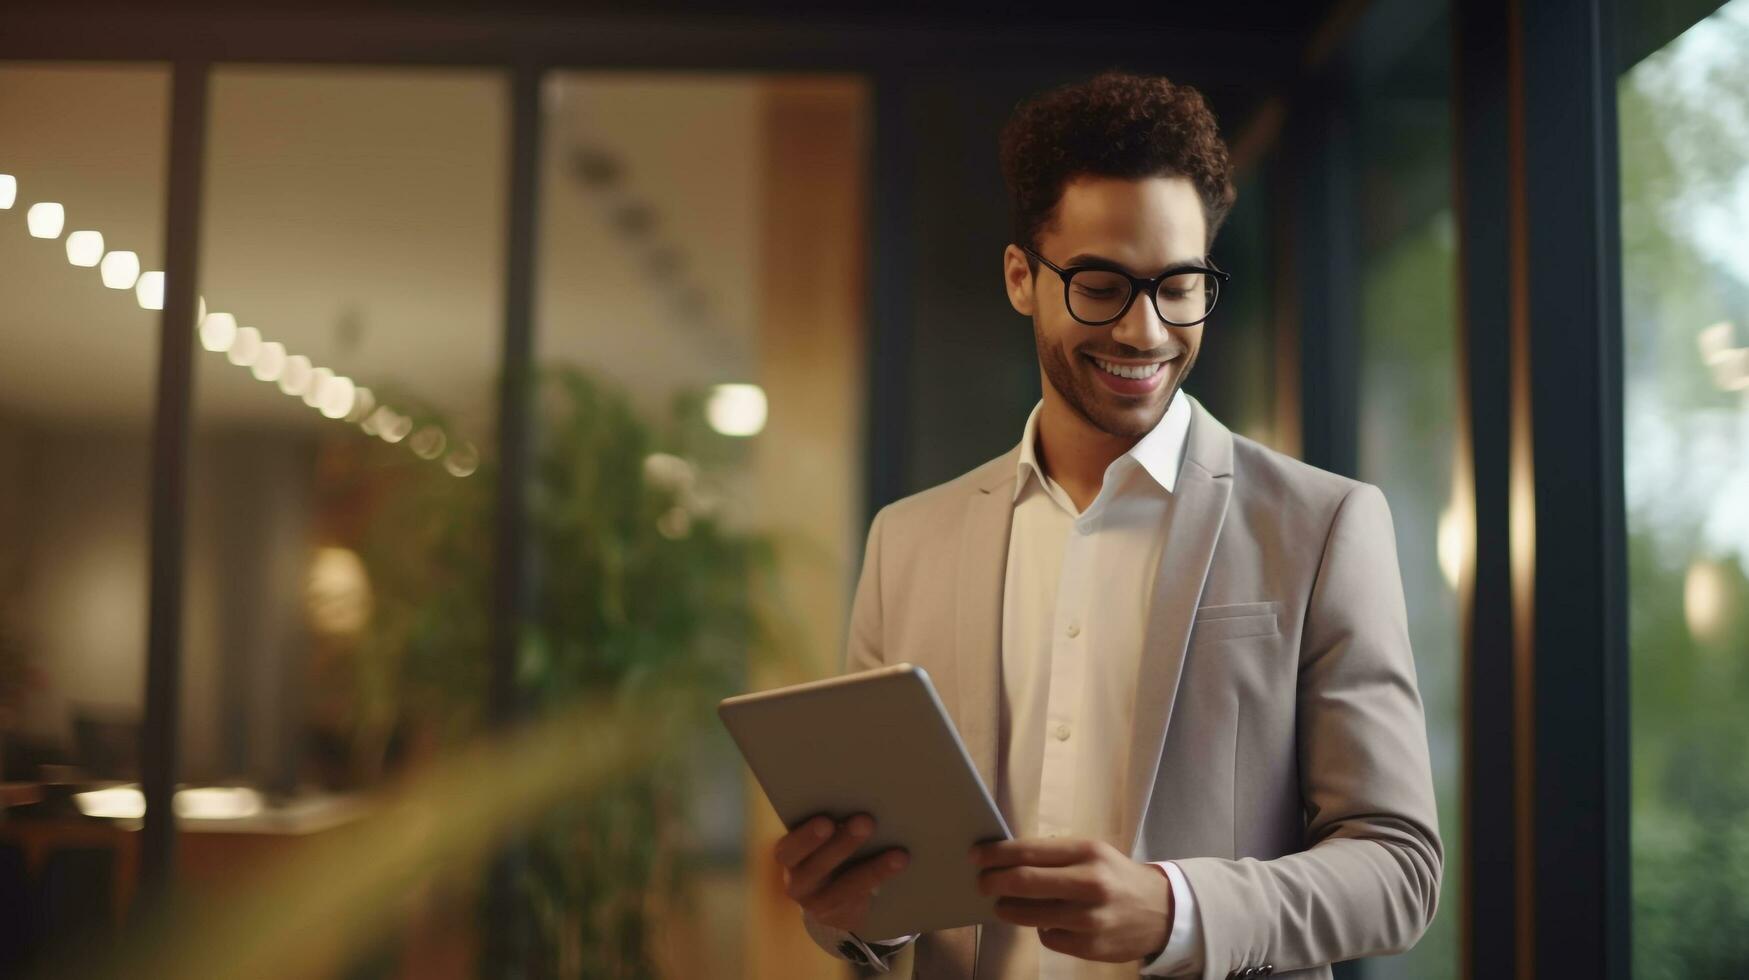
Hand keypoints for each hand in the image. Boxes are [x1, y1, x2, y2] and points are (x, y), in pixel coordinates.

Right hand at [773, 813, 910, 932]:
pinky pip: (862, 898)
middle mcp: (797, 883)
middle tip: (866, 822)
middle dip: (842, 845)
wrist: (829, 897)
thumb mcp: (820, 839)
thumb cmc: (826, 849)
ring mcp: (818, 903)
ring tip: (898, 854)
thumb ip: (830, 822)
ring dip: (872, 869)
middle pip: (816, 868)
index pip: (789, 850)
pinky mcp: (840, 915)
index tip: (827, 821)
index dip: (806, 838)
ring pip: (844, 888)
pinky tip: (900, 862)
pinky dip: (881, 877)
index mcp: (788, 856)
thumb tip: (860, 795)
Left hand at [971, 837, 1172, 962]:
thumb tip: (1006, 858)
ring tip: (1002, 905)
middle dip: (994, 882)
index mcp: (1088, 852)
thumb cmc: (1116, 876)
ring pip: (1031, 915)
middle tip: (981, 883)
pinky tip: (1045, 921)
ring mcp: (1090, 918)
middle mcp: (1090, 883)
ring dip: (1008, 909)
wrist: (1162, 911)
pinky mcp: (1090, 946)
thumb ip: (1054, 854)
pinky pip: (1047, 937)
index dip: (996, 854)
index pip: (1030, 851)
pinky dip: (1040, 929)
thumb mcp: (1093, 852)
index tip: (976, 856)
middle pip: (1025, 882)